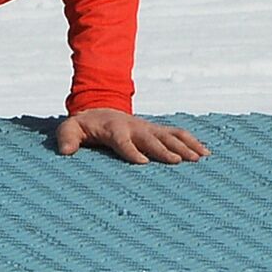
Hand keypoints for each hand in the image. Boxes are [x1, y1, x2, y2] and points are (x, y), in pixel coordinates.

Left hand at [55, 108, 209, 163]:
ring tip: (199, 159)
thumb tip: (65, 151)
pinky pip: (177, 134)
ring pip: (170, 135)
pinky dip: (192, 141)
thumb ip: (67, 138)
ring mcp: (148, 128)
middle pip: (151, 139)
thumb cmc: (84, 126)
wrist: (99, 109)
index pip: (122, 141)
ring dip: (185, 146)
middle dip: (164, 150)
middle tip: (178, 162)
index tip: (142, 163)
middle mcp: (134, 127)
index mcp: (113, 129)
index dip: (131, 151)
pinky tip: (206, 154)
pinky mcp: (157, 130)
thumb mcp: (70, 129)